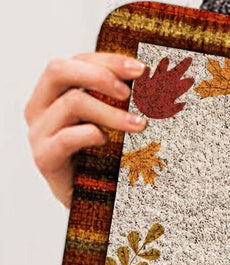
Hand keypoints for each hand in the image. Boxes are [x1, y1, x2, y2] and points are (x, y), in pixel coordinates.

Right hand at [25, 52, 148, 207]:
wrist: (92, 204)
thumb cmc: (105, 159)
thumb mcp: (112, 124)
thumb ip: (119, 101)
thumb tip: (154, 81)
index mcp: (55, 92)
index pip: (77, 60)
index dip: (108, 60)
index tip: (142, 69)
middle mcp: (41, 107)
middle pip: (59, 70)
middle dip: (100, 75)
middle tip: (131, 93)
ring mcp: (39, 132)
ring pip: (70, 103)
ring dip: (110, 112)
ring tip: (139, 125)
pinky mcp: (44, 157)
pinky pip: (66, 138)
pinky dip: (91, 135)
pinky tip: (109, 142)